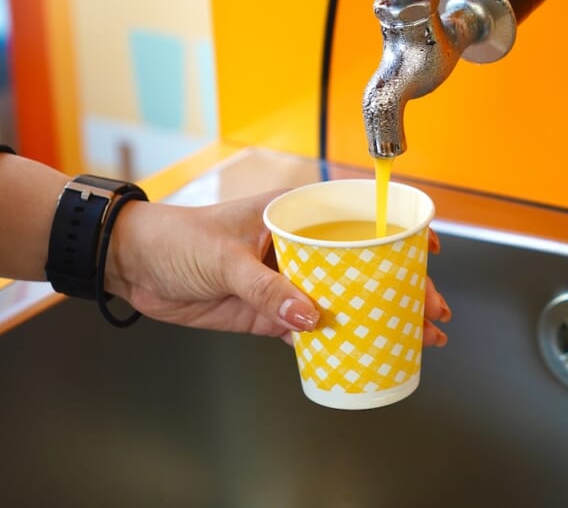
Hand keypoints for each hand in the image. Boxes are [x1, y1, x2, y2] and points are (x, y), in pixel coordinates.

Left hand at [105, 190, 450, 346]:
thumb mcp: (225, 257)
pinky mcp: (272, 312)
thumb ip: (267, 288)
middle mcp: (300, 245)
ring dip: (380, 319)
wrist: (134, 267)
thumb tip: (309, 317)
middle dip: (403, 287)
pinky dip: (339, 342)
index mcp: (295, 213)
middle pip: (364, 265)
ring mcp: (289, 280)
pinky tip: (367, 353)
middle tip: (433, 311)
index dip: (399, 230)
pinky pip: (314, 330)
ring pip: (347, 299)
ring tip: (417, 338)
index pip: (359, 215)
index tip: (428, 249)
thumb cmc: (177, 238)